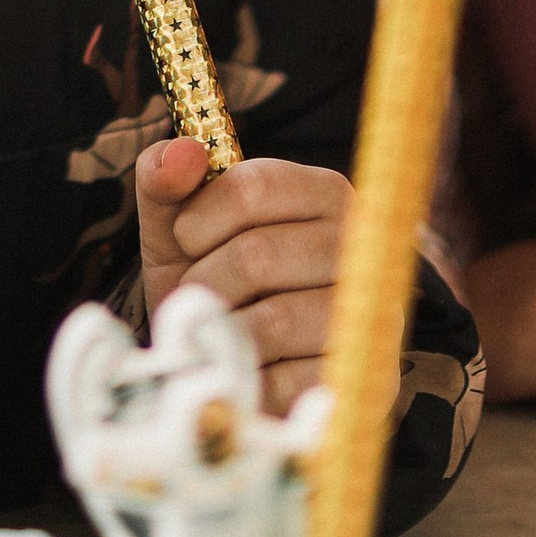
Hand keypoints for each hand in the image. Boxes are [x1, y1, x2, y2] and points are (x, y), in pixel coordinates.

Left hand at [138, 140, 347, 411]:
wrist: (236, 367)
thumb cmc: (212, 283)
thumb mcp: (178, 227)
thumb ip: (166, 177)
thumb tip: (182, 154)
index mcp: (327, 193)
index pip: (254, 186)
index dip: (199, 217)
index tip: (186, 238)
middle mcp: (362, 248)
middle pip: (258, 256)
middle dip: (205, 281)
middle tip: (200, 295)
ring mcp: (369, 317)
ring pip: (271, 322)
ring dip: (224, 332)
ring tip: (222, 331)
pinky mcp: (362, 380)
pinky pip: (286, 382)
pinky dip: (249, 379)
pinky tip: (250, 370)